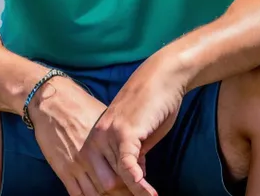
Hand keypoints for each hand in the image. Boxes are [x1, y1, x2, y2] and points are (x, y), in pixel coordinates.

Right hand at [30, 75, 131, 195]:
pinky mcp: (62, 169)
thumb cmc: (79, 105)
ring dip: (102, 194)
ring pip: (94, 192)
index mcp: (103, 139)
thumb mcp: (102, 115)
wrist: (51, 102)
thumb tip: (129, 150)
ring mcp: (76, 163)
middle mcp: (91, 154)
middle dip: (118, 190)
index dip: (130, 177)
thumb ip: (114, 135)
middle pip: (110, 184)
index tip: (133, 179)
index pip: (122, 167)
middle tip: (123, 190)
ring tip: (107, 191)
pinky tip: (92, 192)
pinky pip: (77, 193)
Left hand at [80, 49, 187, 195]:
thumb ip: (132, 154)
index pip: (98, 177)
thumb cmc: (153, 103)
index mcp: (97, 138)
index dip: (117, 191)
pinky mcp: (124, 132)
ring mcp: (109, 134)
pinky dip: (139, 185)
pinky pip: (128, 167)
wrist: (162, 75)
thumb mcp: (138, 134)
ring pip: (118, 178)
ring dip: (136, 192)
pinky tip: (150, 194)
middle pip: (105, 181)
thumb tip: (134, 177)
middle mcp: (97, 138)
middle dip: (124, 193)